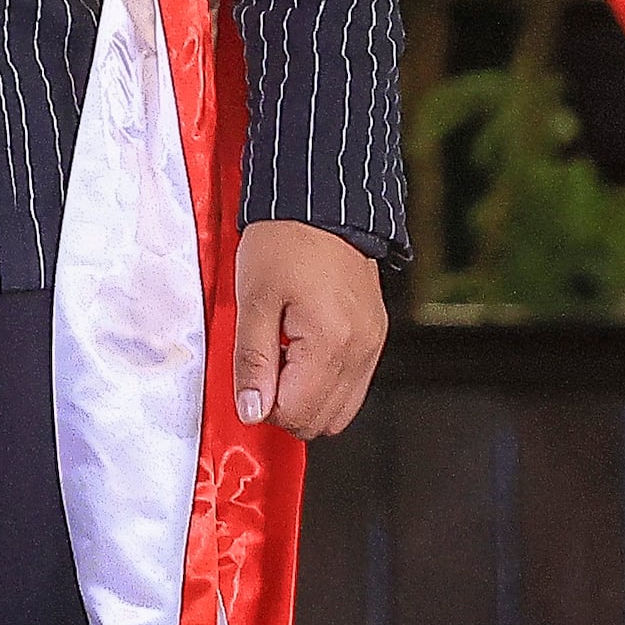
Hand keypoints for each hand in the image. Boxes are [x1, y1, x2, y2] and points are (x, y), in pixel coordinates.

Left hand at [233, 221, 385, 436]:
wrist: (319, 204)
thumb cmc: (284, 240)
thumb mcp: (253, 300)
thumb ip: (252, 360)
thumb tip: (251, 409)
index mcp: (330, 342)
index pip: (298, 413)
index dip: (264, 405)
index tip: (249, 380)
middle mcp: (360, 350)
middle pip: (323, 420)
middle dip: (286, 407)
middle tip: (263, 368)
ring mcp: (372, 345)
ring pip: (342, 410)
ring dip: (307, 398)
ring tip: (282, 356)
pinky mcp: (375, 337)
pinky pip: (354, 384)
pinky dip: (326, 382)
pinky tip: (302, 351)